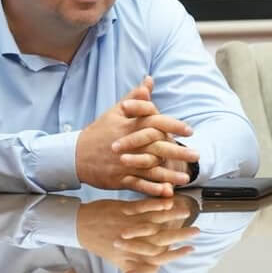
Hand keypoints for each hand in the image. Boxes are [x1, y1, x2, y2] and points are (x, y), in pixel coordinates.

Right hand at [76, 76, 195, 196]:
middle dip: (178, 152)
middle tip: (196, 155)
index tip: (189, 131)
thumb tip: (149, 80)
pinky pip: (139, 184)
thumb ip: (135, 97)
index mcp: (130, 127)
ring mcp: (124, 163)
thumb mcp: (115, 112)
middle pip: (157, 147)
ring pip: (150, 169)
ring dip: (169, 174)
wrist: (75, 155)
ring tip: (186, 178)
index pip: (155, 123)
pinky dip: (153, 189)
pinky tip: (167, 191)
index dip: (174, 126)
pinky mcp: (119, 178)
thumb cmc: (99, 132)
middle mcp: (129, 145)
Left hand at [76, 196, 199, 272]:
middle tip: (197, 231)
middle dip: (180, 236)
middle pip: (159, 240)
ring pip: (153, 222)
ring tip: (187, 211)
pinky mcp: (121, 209)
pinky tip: (168, 201)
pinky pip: (141, 207)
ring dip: (172, 217)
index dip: (175, 254)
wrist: (78, 226)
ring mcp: (126, 224)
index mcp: (130, 254)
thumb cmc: (100, 243)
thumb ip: (136, 268)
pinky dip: (155, 204)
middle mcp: (130, 241)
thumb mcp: (117, 260)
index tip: (191, 249)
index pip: (157, 257)